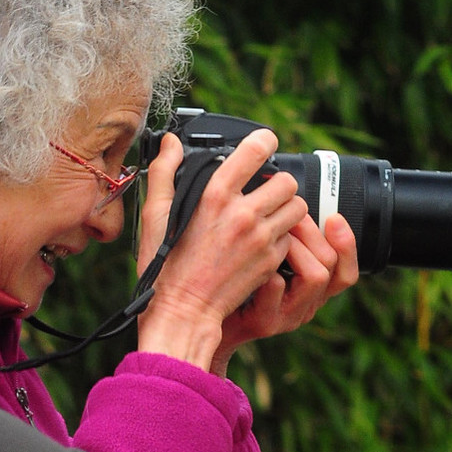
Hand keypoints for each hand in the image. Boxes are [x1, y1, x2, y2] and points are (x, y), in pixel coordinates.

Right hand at [134, 129, 357, 375]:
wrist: (184, 310)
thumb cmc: (165, 265)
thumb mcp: (154, 213)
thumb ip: (164, 171)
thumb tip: (171, 143)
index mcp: (215, 195)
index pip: (256, 150)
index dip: (265, 141)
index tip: (264, 143)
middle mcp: (243, 213)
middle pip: (286, 179)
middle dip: (277, 180)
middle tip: (263, 188)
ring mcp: (261, 239)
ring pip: (297, 206)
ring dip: (286, 206)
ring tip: (268, 212)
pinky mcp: (271, 260)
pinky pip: (291, 236)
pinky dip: (282, 234)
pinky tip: (262, 239)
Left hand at [213, 208, 357, 376]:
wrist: (197, 317)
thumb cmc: (227, 281)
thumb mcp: (262, 259)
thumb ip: (283, 237)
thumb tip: (290, 196)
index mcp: (309, 292)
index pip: (346, 271)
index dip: (347, 243)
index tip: (334, 217)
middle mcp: (304, 306)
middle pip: (332, 264)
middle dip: (311, 231)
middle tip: (287, 216)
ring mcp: (285, 315)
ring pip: (316, 274)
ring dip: (295, 245)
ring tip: (271, 232)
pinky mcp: (262, 320)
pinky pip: (278, 287)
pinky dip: (269, 268)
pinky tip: (251, 259)